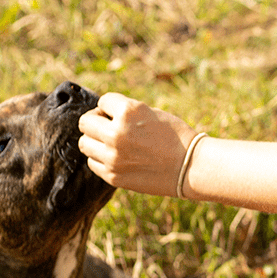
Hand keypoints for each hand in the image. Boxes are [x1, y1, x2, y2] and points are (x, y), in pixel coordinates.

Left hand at [78, 93, 195, 195]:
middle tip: (110, 127)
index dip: (112, 107)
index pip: (103, 101)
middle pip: (86, 122)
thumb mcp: (151, 112)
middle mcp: (116, 133)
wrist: (191, 167)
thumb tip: (100, 116)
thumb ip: (125, 112)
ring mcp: (112, 157)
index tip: (123, 115)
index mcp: (129, 111)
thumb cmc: (175, 137)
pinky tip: (117, 158)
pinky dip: (101, 159)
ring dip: (95, 141)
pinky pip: (93, 163)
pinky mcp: (113, 176)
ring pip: (85, 143)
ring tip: (112, 144)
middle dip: (96, 122)